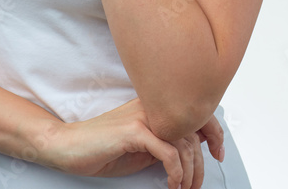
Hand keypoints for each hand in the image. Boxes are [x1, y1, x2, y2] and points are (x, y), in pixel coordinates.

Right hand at [37, 98, 223, 188]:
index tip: (219, 153)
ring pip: (185, 143)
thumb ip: (163, 143)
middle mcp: (151, 106)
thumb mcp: (141, 147)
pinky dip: (176, 173)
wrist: (68, 146)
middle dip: (204, 161)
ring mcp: (143, 117)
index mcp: (154, 106)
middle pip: (195, 128)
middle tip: (198, 184)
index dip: (214, 132)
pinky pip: (169, 153)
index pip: (195, 112)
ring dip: (190, 173)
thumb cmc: (102, 148)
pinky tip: (172, 184)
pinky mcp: (134, 131)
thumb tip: (189, 155)